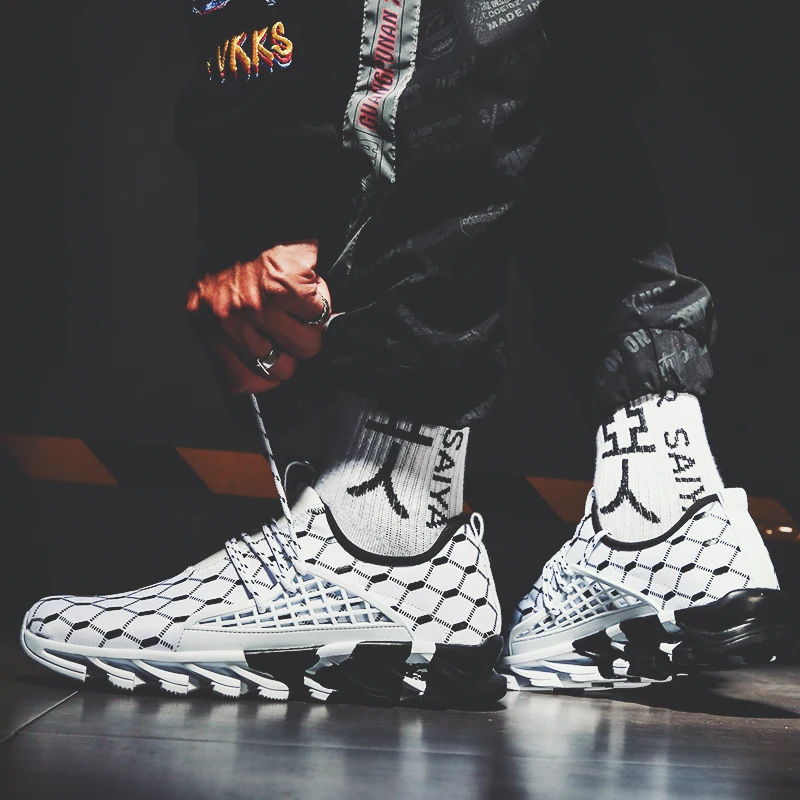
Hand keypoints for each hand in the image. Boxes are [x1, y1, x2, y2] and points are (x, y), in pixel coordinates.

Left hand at [186, 240, 330, 392]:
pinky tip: (307, 281)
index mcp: (206, 322)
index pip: (239, 381)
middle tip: (291, 321)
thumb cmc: (240, 247)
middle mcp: (227, 318)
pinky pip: (319, 317)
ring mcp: (256, 305)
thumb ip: (230, 331)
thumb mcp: (217, 293)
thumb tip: (263, 366)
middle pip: (280, 369)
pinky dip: (321, 299)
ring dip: (313, 326)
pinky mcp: (285, 288)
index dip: (266, 378)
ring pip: (307, 347)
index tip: (278, 362)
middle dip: (293, 349)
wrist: (257, 202)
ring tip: (301, 301)